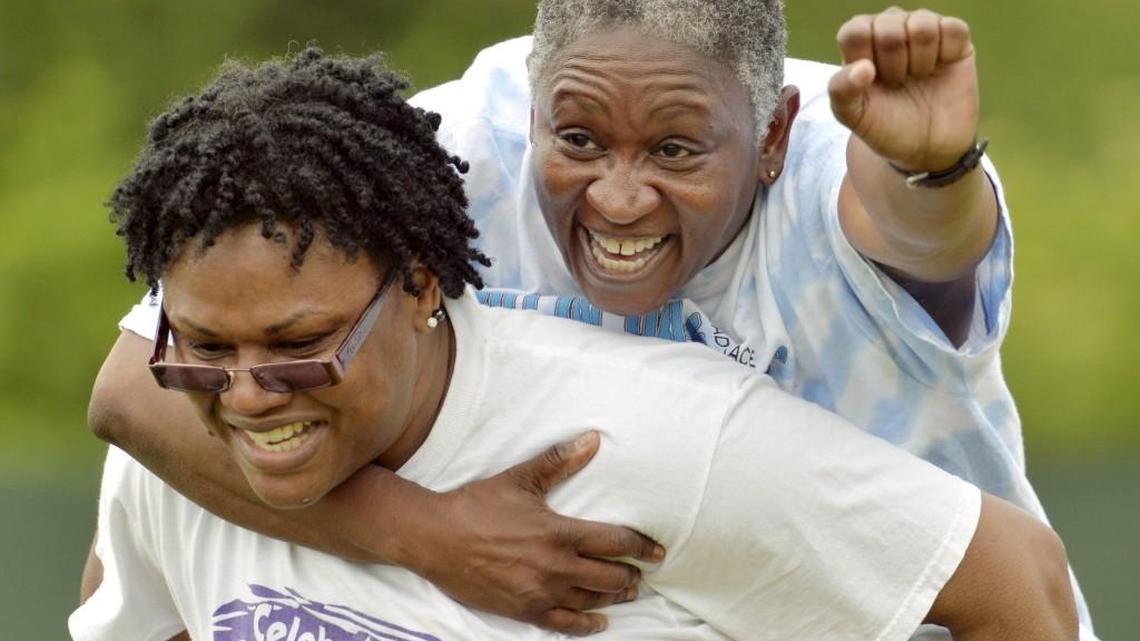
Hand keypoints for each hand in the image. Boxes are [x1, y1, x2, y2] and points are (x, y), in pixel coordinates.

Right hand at [400, 432, 664, 635]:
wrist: (435, 538)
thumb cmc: (476, 505)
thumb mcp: (520, 479)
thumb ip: (560, 461)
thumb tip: (593, 439)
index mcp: (559, 532)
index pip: (614, 541)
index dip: (641, 547)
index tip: (657, 551)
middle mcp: (555, 567)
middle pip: (609, 576)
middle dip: (630, 575)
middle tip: (642, 572)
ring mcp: (540, 592)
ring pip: (591, 600)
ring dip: (614, 597)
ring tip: (627, 592)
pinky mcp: (523, 610)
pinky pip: (564, 624)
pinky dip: (586, 624)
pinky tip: (598, 622)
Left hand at [829, 7, 979, 171]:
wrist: (926, 147)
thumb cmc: (885, 125)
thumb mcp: (853, 115)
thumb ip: (841, 90)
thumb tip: (863, 68)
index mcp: (859, 42)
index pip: (855, 31)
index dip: (865, 59)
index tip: (872, 82)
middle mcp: (890, 27)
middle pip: (888, 27)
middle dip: (893, 65)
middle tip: (898, 83)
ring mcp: (922, 28)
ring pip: (921, 26)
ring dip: (920, 61)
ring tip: (918, 76)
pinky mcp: (955, 36)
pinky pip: (953, 29)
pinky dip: (948, 54)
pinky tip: (941, 68)